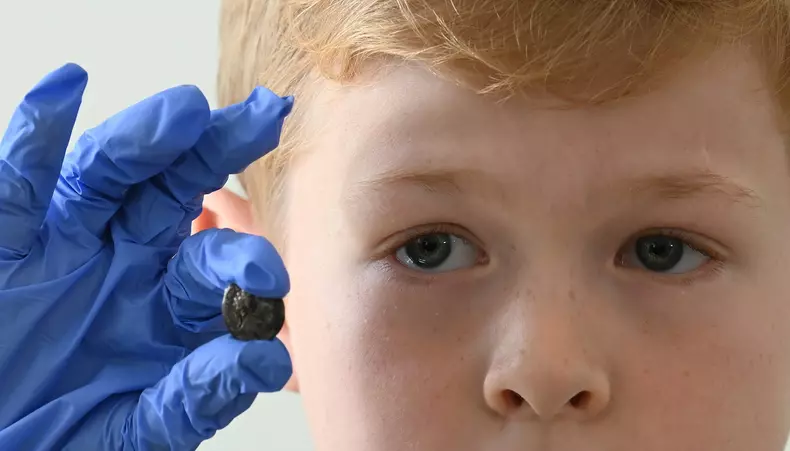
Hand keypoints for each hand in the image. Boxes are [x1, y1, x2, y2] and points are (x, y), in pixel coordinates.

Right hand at [0, 64, 292, 449]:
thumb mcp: (139, 425)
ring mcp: (67, 240)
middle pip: (179, 190)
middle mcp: (127, 256)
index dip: (246, 255)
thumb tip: (267, 360)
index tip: (270, 272)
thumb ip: (198, 394)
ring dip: (144, 139)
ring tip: (184, 111)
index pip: (218, 257)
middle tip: (264, 118)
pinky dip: (36, 137)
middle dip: (219, 152)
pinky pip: (19, 182)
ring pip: (111, 175)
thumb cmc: (64, 434)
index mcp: (169, 299)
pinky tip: (62, 89)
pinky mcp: (6, 238)